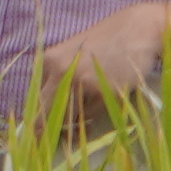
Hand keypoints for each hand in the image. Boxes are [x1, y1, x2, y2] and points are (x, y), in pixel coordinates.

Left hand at [31, 4, 170, 127]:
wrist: (136, 30)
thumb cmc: (104, 47)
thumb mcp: (72, 57)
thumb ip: (57, 80)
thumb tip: (44, 118)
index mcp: (48, 62)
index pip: (34, 100)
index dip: (34, 123)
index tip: (33, 140)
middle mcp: (61, 71)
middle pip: (47, 113)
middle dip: (50, 131)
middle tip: (57, 140)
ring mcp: (83, 81)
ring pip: (72, 117)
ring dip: (79, 121)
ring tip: (94, 103)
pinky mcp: (106, 91)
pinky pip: (95, 114)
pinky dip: (99, 112)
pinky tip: (109, 94)